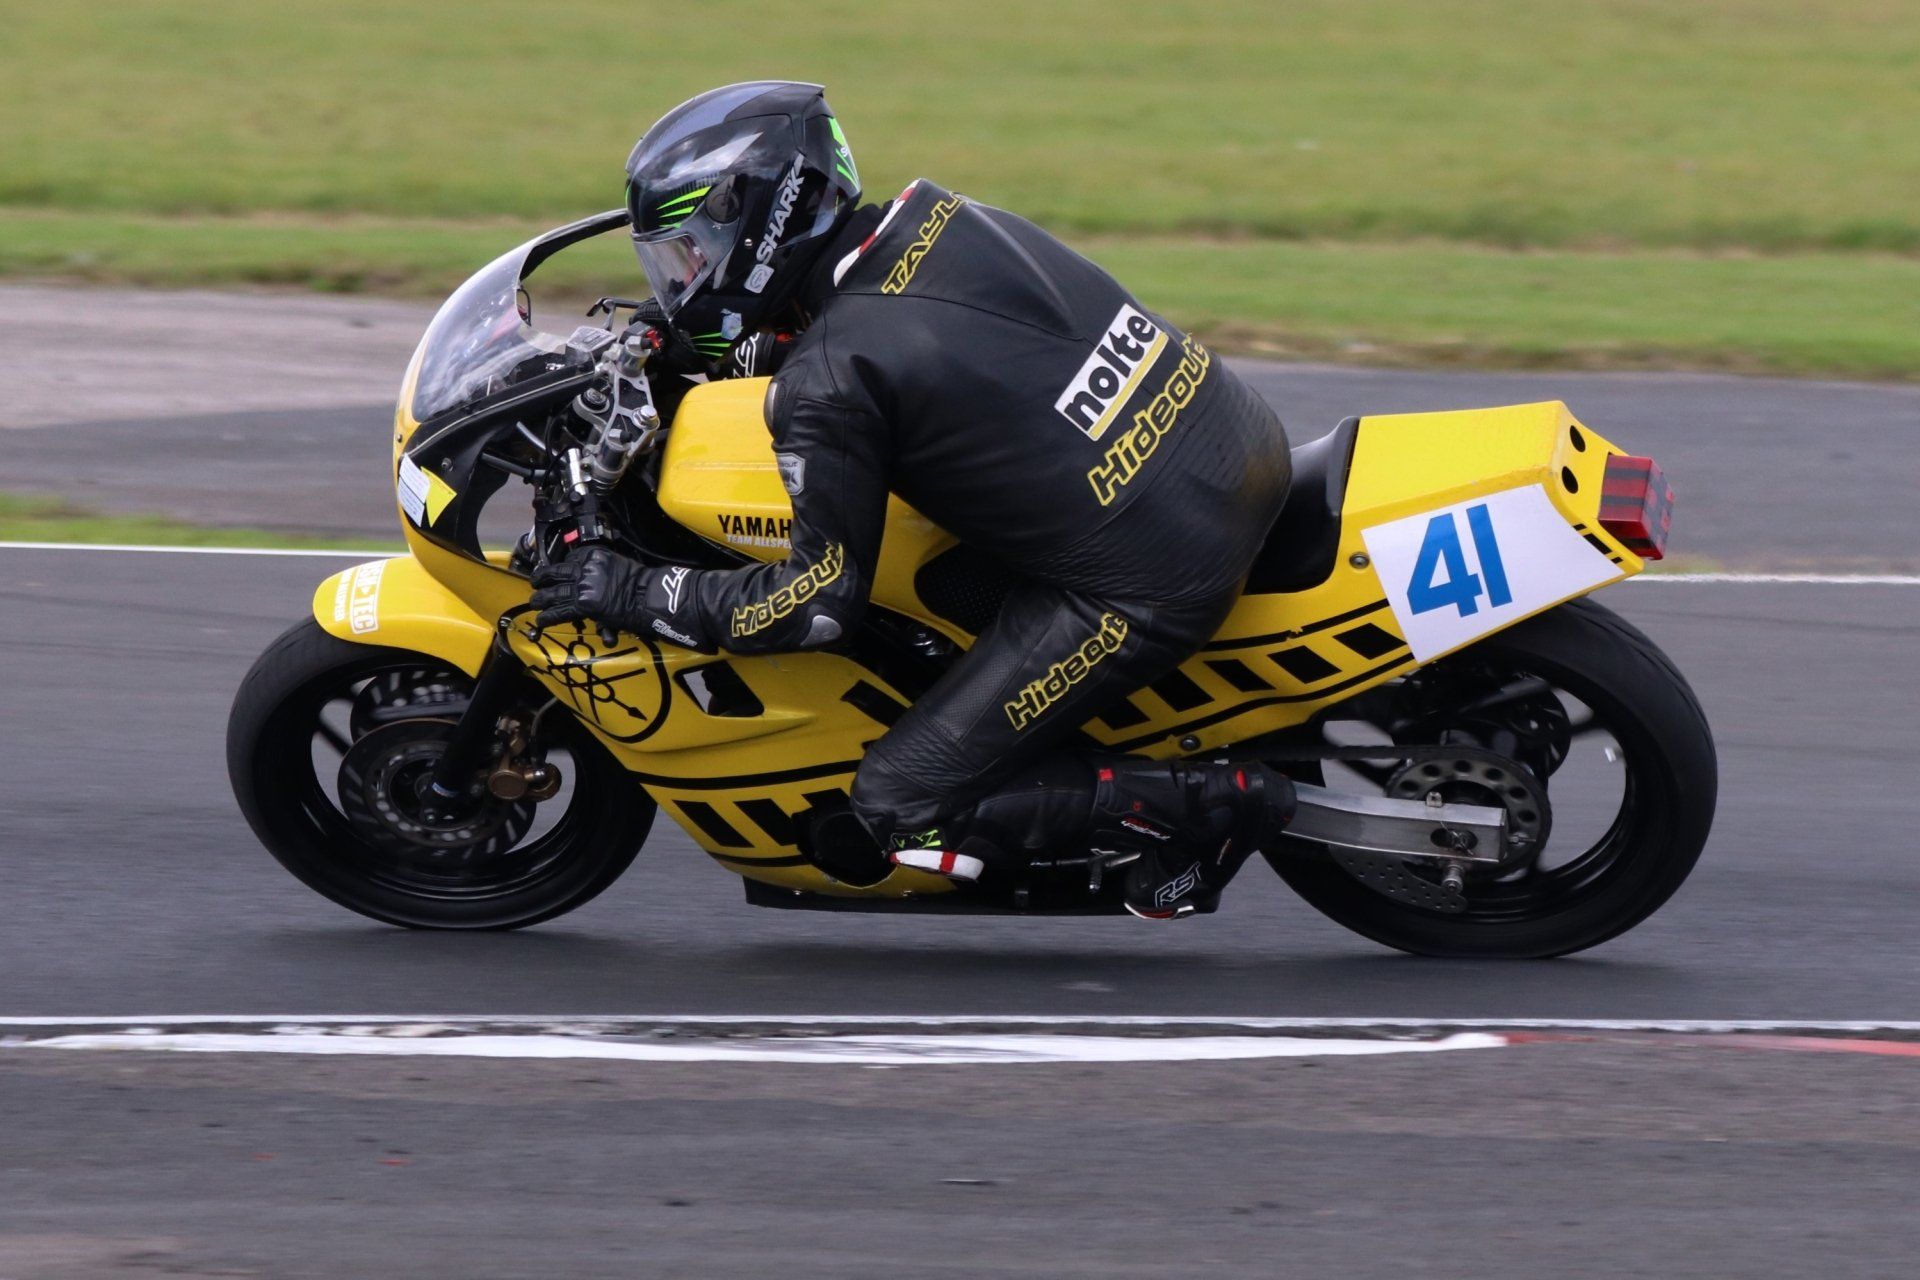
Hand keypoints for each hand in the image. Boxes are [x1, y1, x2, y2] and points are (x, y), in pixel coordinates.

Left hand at [530, 548, 711, 651]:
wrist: (650, 596)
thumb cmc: (642, 585)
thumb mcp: (620, 567)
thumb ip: (602, 574)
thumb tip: (591, 584)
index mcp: (594, 555)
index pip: (570, 559)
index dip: (559, 567)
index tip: (553, 571)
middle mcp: (586, 568)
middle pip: (557, 573)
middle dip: (543, 579)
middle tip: (536, 583)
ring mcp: (583, 585)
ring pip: (554, 592)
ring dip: (542, 599)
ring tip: (535, 603)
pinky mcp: (583, 604)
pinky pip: (560, 610)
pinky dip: (549, 616)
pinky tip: (542, 619)